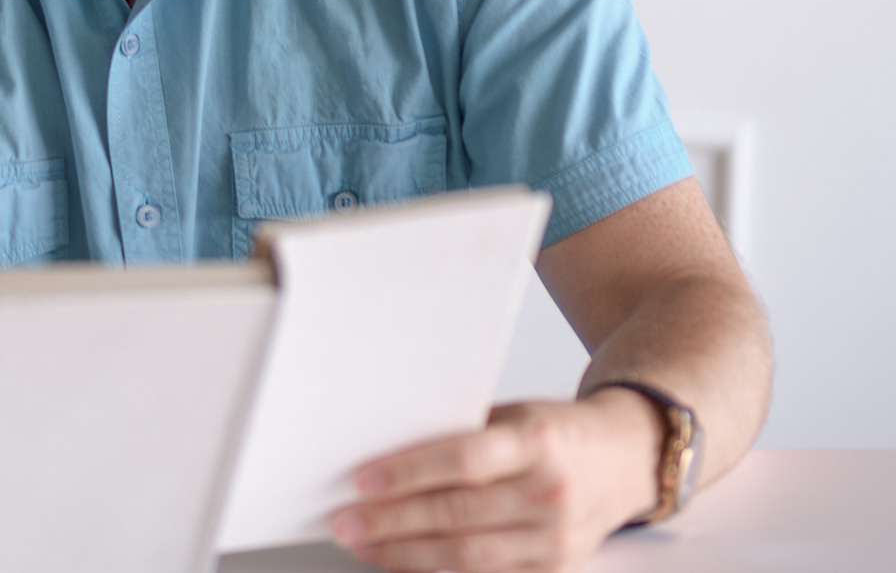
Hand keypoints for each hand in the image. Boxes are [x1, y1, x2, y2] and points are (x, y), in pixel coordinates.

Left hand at [333, 393, 665, 571]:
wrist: (627, 459)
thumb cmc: (557, 432)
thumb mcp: (514, 416)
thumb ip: (461, 434)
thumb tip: (385, 452)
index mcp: (537, 442)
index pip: (461, 461)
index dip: (406, 473)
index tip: (360, 481)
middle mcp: (550, 493)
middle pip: (457, 514)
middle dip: (392, 521)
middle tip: (345, 521)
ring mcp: (558, 539)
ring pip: (468, 556)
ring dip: (406, 554)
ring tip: (363, 545)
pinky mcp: (558, 569)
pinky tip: (406, 564)